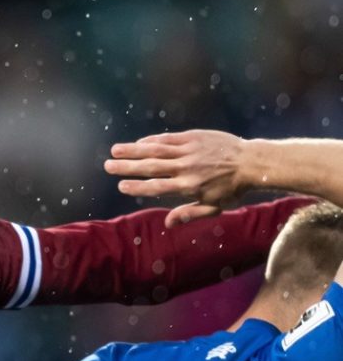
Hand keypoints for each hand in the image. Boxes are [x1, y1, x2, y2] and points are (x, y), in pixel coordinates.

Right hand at [104, 130, 246, 227]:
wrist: (252, 162)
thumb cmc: (233, 188)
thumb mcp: (214, 206)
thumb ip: (189, 213)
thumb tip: (167, 224)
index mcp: (189, 186)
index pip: (157, 187)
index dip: (137, 187)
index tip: (122, 186)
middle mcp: (186, 168)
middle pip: (151, 167)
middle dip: (127, 167)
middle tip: (108, 166)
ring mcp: (189, 151)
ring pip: (155, 149)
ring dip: (133, 150)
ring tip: (115, 150)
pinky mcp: (193, 137)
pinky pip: (168, 138)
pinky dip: (152, 140)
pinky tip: (139, 142)